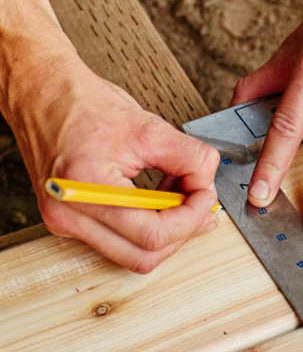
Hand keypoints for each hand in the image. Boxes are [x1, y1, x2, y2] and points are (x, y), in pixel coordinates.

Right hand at [10, 58, 219, 272]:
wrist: (44, 96)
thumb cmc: (83, 106)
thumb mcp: (148, 127)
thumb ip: (189, 158)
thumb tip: (208, 182)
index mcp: (86, 189)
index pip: (152, 234)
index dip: (190, 218)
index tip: (206, 195)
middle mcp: (69, 215)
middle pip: (144, 255)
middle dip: (183, 230)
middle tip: (200, 201)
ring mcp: (66, 222)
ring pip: (134, 254)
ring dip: (168, 230)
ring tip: (181, 195)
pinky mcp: (70, 221)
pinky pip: (120, 241)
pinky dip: (148, 226)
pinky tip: (160, 199)